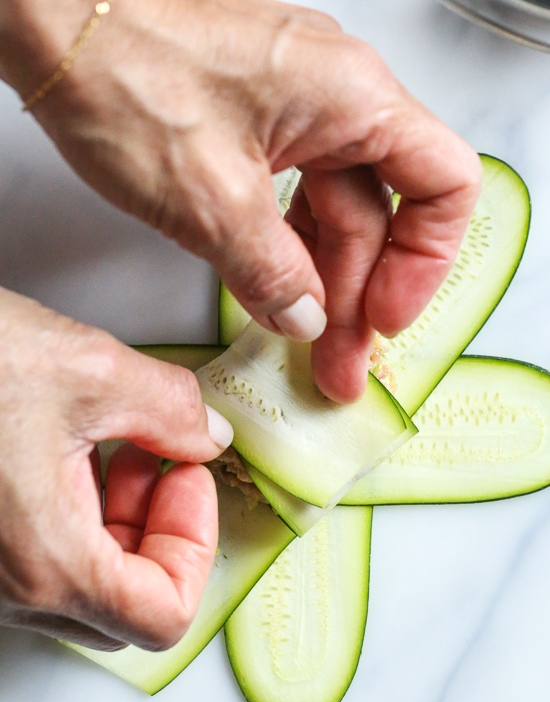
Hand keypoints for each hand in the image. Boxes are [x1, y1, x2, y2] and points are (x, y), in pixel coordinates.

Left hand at [0, 0, 480, 402]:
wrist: (52, 20)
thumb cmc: (122, 70)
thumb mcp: (210, 201)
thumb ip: (271, 272)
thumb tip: (306, 317)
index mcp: (352, 97)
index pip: (442, 184)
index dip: (424, 262)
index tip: (386, 315)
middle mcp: (334, 97)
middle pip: (379, 213)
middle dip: (358, 297)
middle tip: (338, 363)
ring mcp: (293, 109)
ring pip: (332, 211)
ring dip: (323, 283)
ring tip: (309, 346)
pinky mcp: (254, 124)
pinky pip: (290, 197)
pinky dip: (286, 250)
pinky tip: (277, 294)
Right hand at [0, 288, 232, 649]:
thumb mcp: (84, 371)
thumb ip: (169, 408)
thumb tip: (204, 433)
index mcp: (47, 562)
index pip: (163, 614)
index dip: (196, 545)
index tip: (191, 480)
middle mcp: (9, 586)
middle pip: (126, 604)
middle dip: (162, 530)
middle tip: (164, 463)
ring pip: (83, 582)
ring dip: (120, 520)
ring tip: (119, 444)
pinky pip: (41, 558)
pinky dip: (76, 516)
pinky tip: (72, 450)